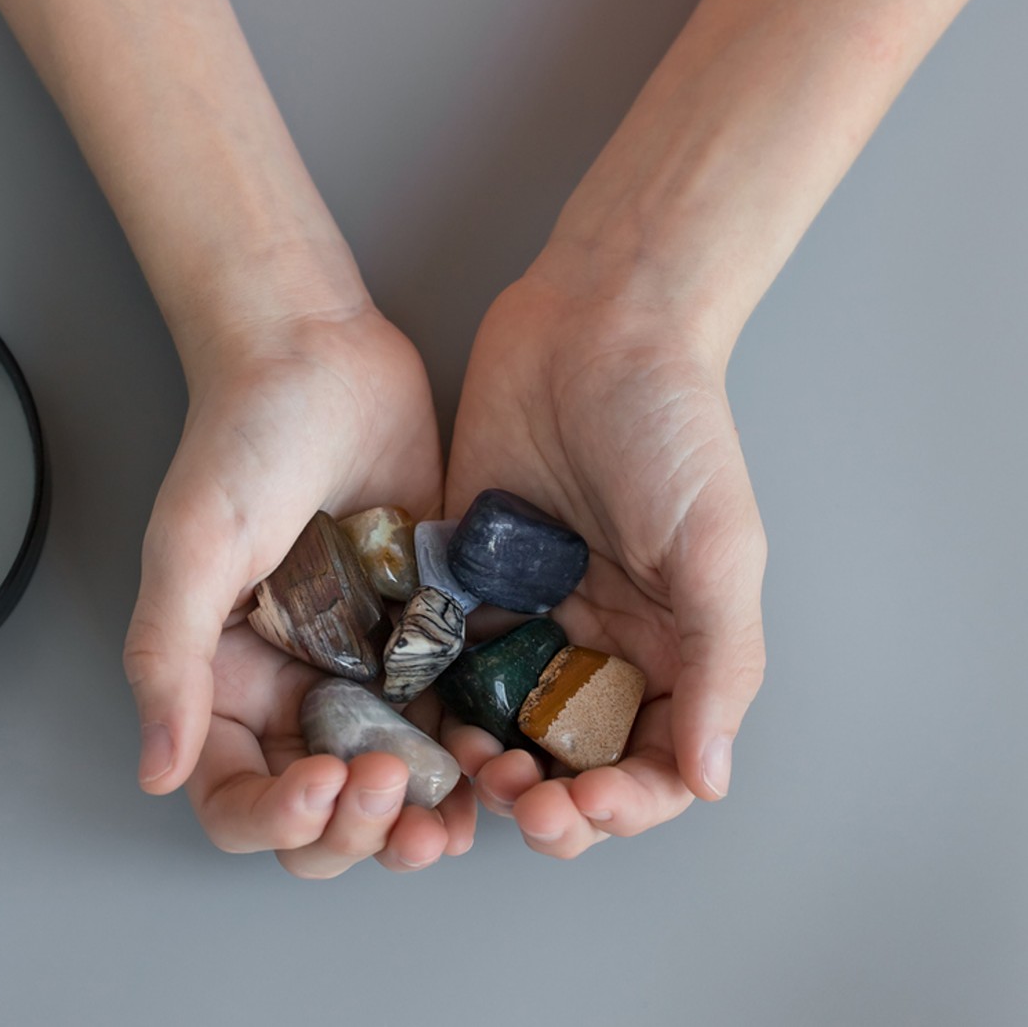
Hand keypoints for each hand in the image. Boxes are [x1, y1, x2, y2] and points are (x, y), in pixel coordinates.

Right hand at [124, 273, 475, 876]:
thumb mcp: (190, 551)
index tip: (323, 786)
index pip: (237, 797)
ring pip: (396, 787)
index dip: (275, 819)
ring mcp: (368, 669)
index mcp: (226, 684)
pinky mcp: (430, 637)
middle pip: (322, 813)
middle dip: (357, 831)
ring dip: (423, 820)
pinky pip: (454, 721)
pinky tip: (495, 760)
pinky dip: (474, 757)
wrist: (319, 355)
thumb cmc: (240, 439)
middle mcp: (295, 689)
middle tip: (394, 791)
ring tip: (455, 818)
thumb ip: (166, 661)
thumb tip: (153, 772)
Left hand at [444, 254, 766, 857]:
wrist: (593, 325)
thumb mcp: (717, 549)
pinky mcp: (462, 579)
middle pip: (568, 759)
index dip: (624, 805)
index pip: (649, 763)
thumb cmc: (673, 429)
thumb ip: (718, 664)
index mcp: (670, 647)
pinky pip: (441, 659)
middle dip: (549, 801)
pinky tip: (414, 714)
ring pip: (498, 725)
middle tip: (518, 799)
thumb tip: (710, 780)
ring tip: (466, 762)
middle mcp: (596, 644)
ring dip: (484, 762)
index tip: (586, 808)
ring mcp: (525, 615)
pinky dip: (430, 698)